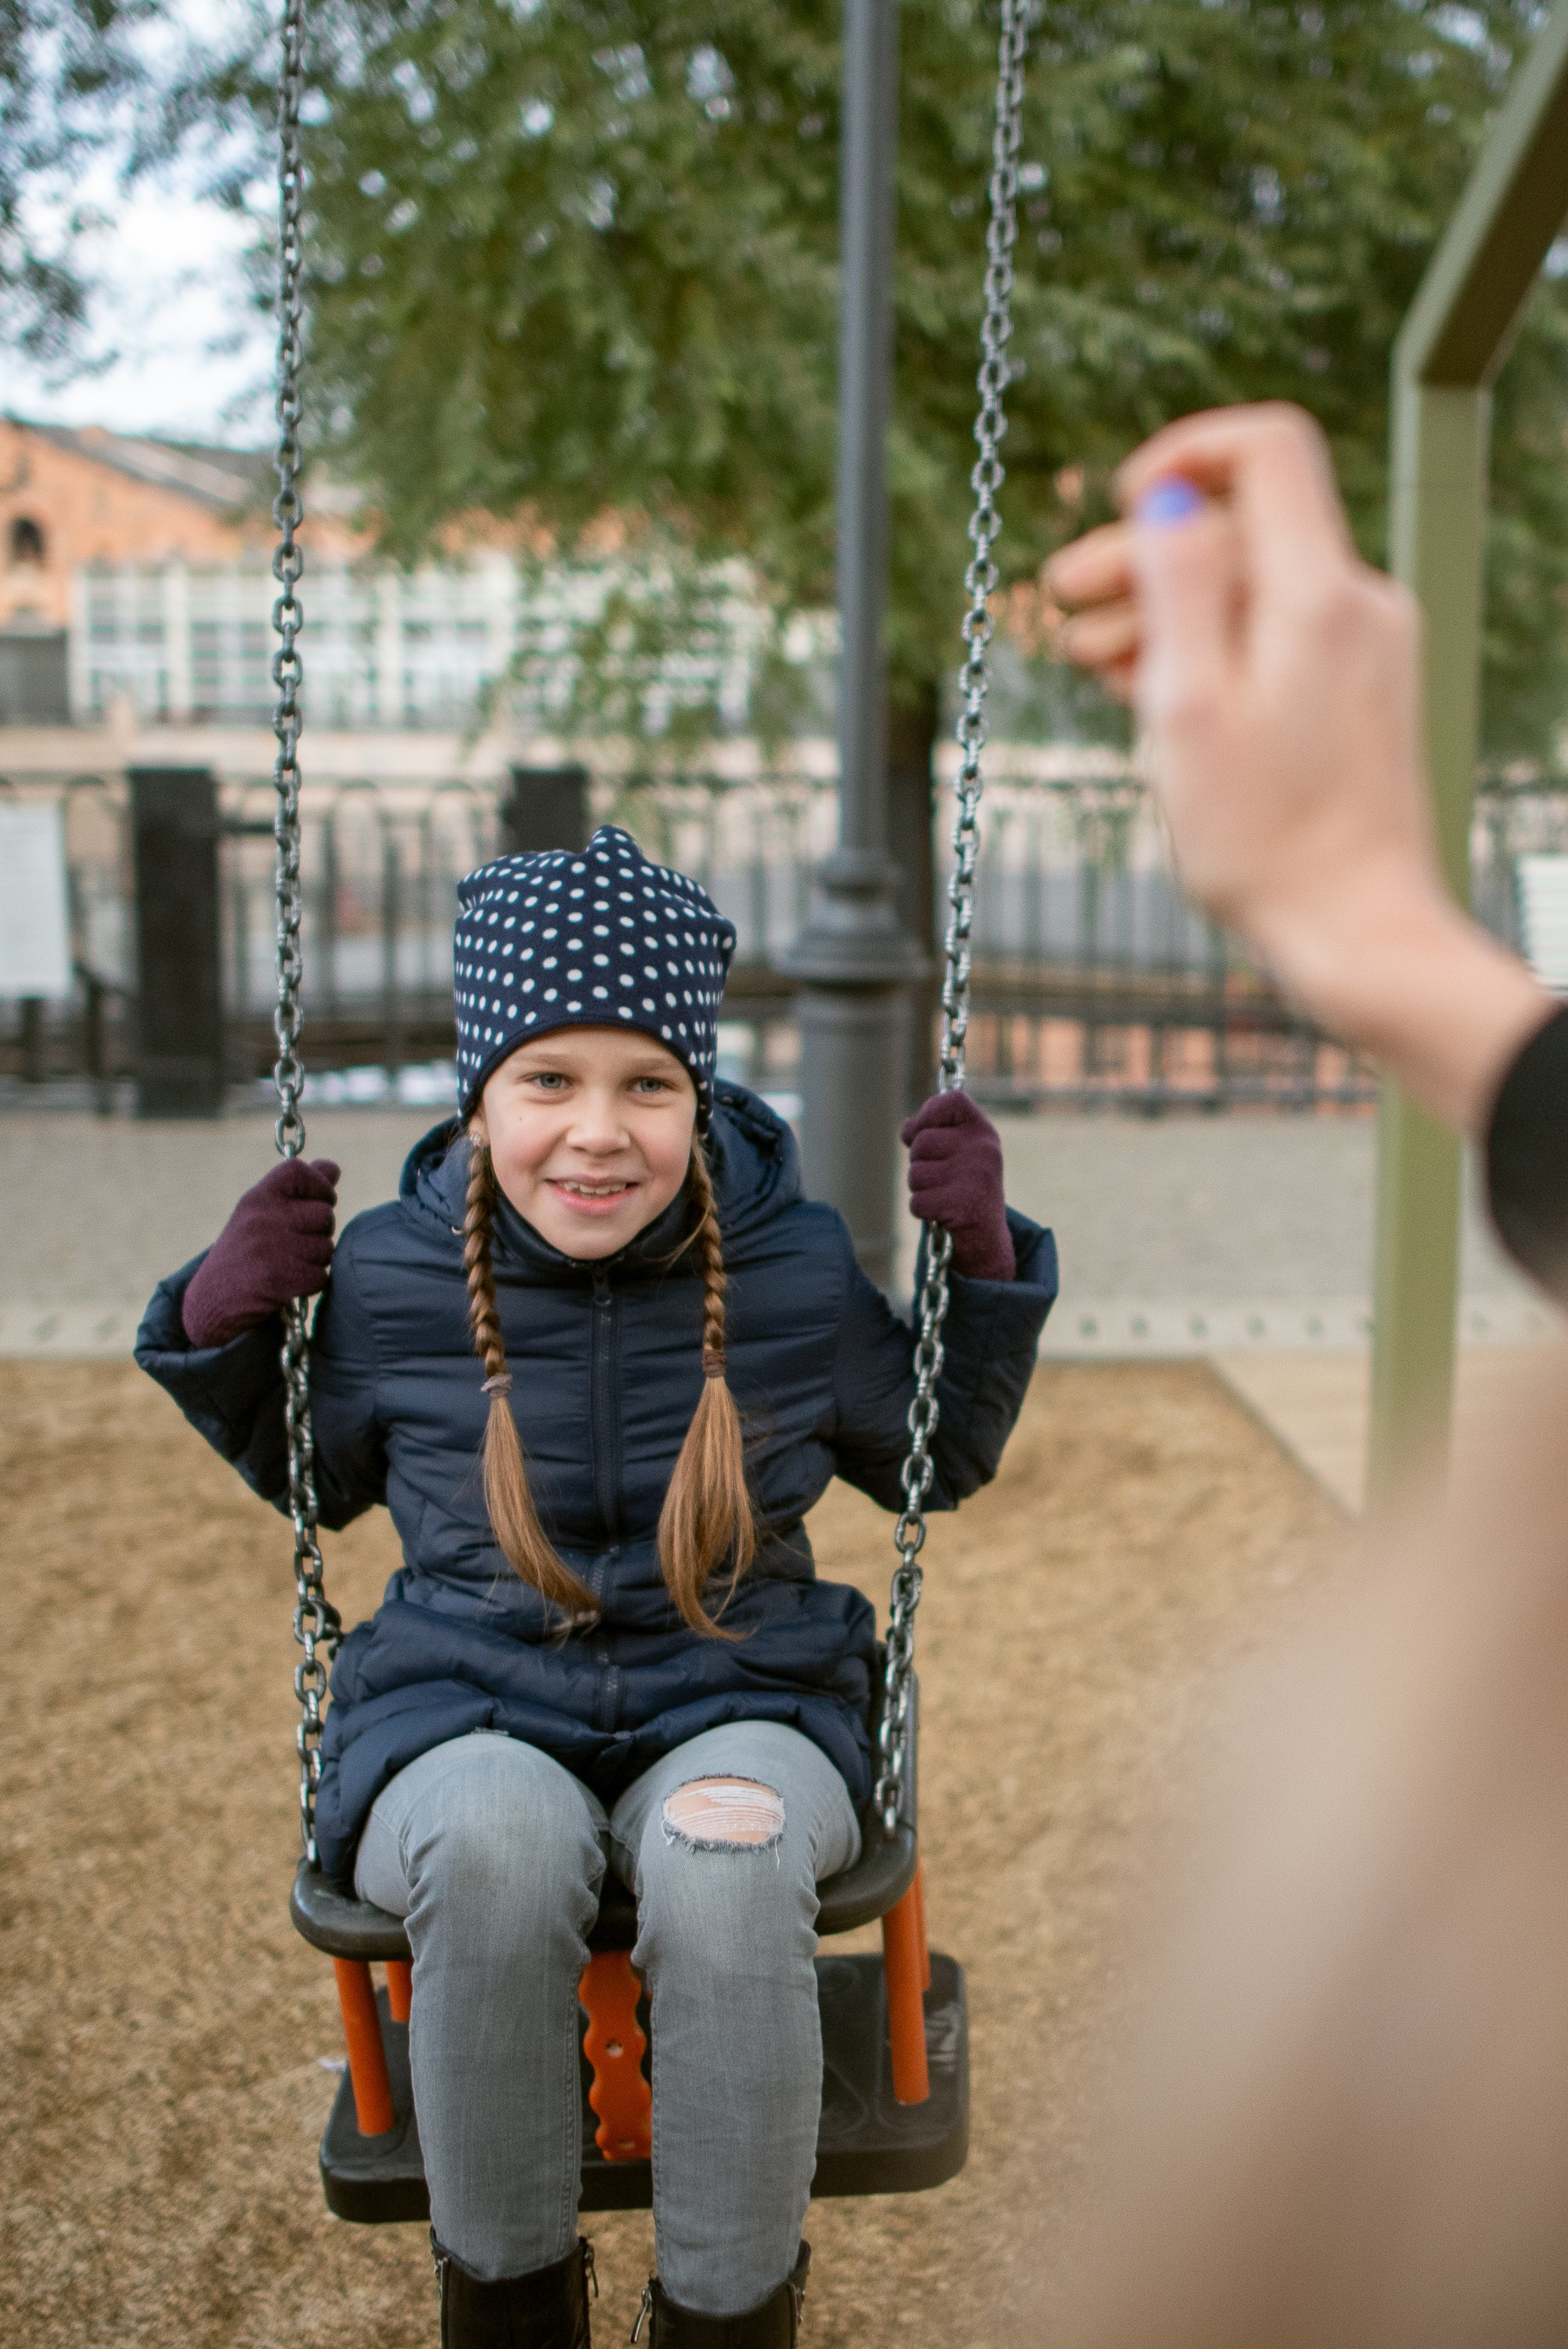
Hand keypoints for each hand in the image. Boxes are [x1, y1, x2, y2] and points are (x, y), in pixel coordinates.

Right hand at [181, 1157, 340, 1348]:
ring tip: (288, 1264)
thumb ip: (298, 1189)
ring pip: (326, 1248)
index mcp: (256, 1198)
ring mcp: (270, 1248)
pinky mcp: (279, 1279)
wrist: (213, 1300)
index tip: (319, 1200)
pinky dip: (311, 1283)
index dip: (318, 1184)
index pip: (298, 1170)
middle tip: (296, 1243)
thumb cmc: (246, 1252)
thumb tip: (332, 1167)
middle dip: (319, 1232)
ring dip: (315, 1260)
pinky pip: (321, 1276)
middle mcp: (263, 1218)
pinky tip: (289, 1283)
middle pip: (324, 1214)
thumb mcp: (261, 1214)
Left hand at [900, 1091, 1014, 1281]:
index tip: (928, 1132)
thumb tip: (907, 1128)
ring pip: (915, 1174)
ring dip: (921, 1189)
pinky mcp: (963, 1205)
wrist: (986, 1237)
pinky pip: (917, 1201)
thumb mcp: (954, 1154)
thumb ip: (931, 1134)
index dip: (929, 1114)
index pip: (949, 1100)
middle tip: (943, 1179)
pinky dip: (923, 1211)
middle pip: (921, 1142)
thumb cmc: (964, 1188)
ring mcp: (975, 1176)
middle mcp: (983, 1150)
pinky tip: (943, 1214)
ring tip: (944, 1196)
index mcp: (982, 1132)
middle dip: (920, 1163)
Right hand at [1045, 402, 1546, 1135]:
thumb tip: (1165, 493)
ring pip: (1249, 590)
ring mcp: (1360, 651)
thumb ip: (1177, 584)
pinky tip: (1147, 687)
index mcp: (1318, 594)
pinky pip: (1269, 639)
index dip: (1185, 451)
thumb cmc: (1266, 840)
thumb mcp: (1189, 706)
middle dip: (1144, 553)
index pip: (1268, 448)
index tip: (1118, 497)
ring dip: (1163, 610)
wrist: (1355, 931)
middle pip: (1242, 527)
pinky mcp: (1354, 696)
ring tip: (1089, 657)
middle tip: (1061, 597)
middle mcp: (1354, 606)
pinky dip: (1206, 648)